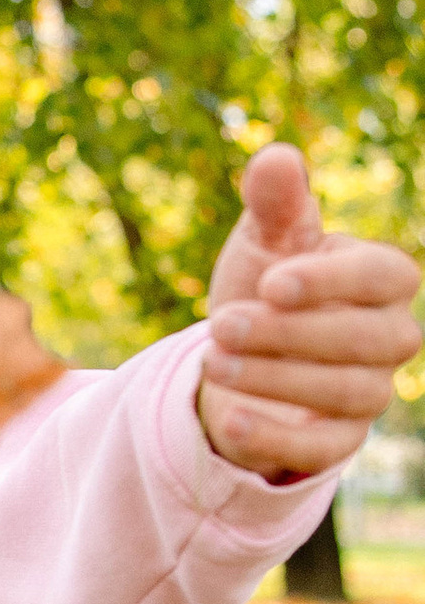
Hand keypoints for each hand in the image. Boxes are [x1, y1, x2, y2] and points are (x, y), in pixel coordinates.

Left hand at [199, 146, 419, 482]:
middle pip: (367, 340)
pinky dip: (274, 435)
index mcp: (382, 280)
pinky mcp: (339, 441)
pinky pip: (322, 448)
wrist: (237, 359)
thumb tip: (276, 156)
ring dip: (276, 377)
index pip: (384, 277)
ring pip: (346, 392)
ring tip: (212, 360)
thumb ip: (274, 205)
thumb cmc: (263, 289)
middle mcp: (390, 337)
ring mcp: (370, 393)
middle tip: (222, 324)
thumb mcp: (263, 243)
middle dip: (291, 333)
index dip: (332, 281)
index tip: (270, 282)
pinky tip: (227, 417)